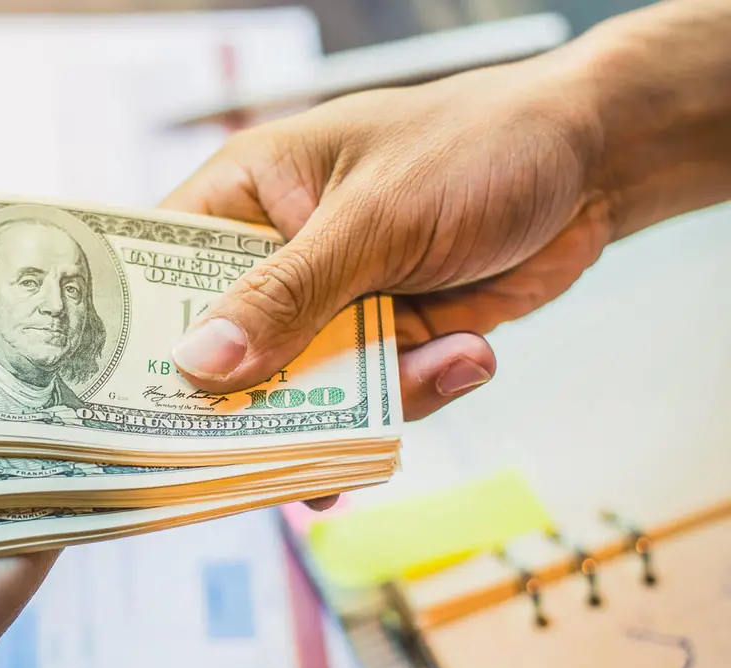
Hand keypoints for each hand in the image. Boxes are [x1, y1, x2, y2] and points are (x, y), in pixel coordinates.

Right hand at [162, 50, 613, 420]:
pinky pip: (371, 394)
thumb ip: (288, 294)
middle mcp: (277, 254)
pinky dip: (417, 389)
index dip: (150, 336)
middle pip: (230, 351)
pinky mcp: (385, 335)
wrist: (593, 162)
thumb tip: (200, 366)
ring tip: (438, 352)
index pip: (165, 271)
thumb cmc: (473, 146)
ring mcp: (331, 302)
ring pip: (305, 390)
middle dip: (266, 397)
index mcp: (247, 196)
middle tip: (285, 448)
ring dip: (369, 394)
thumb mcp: (374, 218)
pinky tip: (467, 351)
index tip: (146, 407)